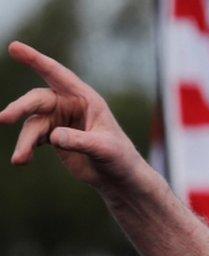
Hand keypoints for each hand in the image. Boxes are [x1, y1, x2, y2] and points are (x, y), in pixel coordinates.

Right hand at [0, 41, 150, 193]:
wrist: (118, 177)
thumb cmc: (119, 158)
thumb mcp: (104, 149)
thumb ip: (80, 141)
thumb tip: (53, 136)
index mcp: (86, 98)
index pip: (59, 75)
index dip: (36, 60)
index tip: (14, 47)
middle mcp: (70, 105)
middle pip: (38, 100)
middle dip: (20, 108)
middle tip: (4, 118)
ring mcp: (59, 120)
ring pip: (32, 124)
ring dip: (25, 141)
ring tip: (19, 159)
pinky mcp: (52, 136)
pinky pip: (32, 138)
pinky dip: (26, 148)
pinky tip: (21, 160)